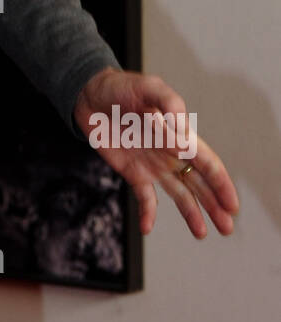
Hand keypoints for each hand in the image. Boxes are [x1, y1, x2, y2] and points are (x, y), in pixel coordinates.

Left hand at [73, 67, 239, 238]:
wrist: (90, 95)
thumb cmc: (122, 87)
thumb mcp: (149, 88)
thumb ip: (169, 104)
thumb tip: (181, 133)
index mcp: (180, 135)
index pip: (207, 163)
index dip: (221, 184)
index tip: (232, 205)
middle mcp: (171, 154)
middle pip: (199, 183)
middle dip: (214, 205)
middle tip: (227, 228)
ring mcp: (153, 166)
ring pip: (179, 195)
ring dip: (192, 214)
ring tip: (202, 234)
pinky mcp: (133, 173)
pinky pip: (145, 198)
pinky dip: (148, 213)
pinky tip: (148, 228)